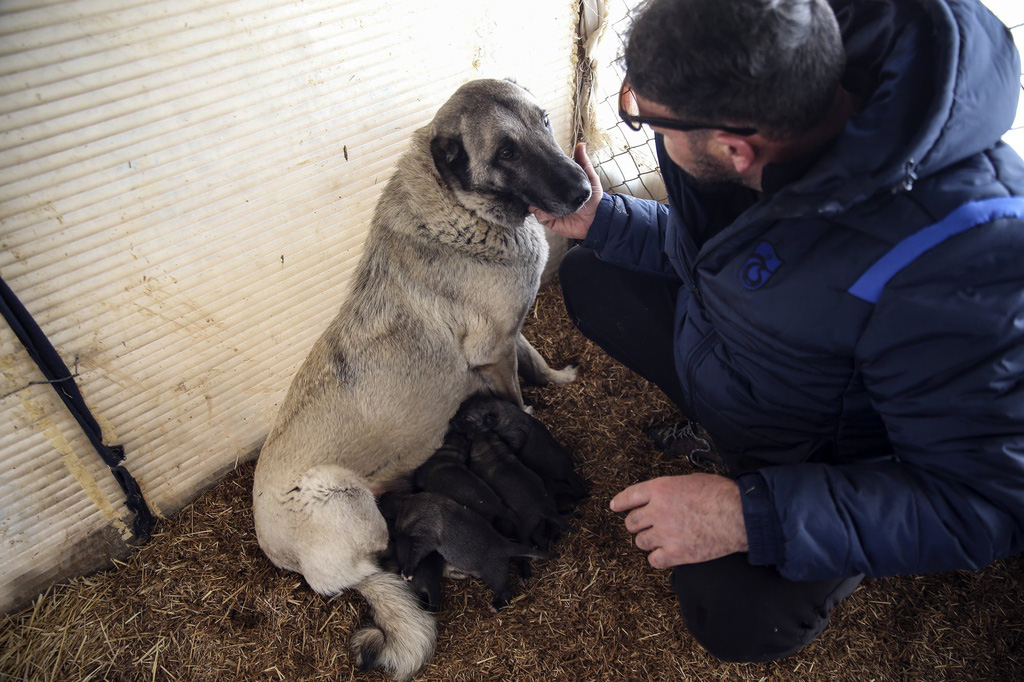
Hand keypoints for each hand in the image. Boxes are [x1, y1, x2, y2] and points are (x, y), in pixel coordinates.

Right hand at [531, 142, 602, 239]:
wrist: (596, 219)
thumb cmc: (593, 198)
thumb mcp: (589, 177)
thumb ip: (583, 162)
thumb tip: (581, 144)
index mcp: (558, 188)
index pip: (543, 181)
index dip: (538, 176)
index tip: (535, 169)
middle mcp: (551, 198)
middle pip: (535, 193)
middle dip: (533, 189)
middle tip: (534, 183)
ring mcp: (549, 209)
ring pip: (533, 205)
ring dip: (535, 202)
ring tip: (541, 198)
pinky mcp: (549, 220)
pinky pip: (539, 216)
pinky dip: (541, 213)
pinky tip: (548, 210)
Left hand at [610, 474, 747, 568]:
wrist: (739, 516)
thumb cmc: (720, 494)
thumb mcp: (690, 481)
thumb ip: (670, 490)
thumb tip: (662, 497)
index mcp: (660, 489)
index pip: (630, 496)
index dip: (620, 502)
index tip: (614, 507)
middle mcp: (657, 511)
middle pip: (632, 522)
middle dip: (637, 525)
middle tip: (647, 527)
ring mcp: (665, 534)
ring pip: (641, 542)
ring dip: (648, 541)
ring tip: (661, 539)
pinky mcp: (676, 554)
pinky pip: (654, 560)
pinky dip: (658, 558)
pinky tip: (667, 554)